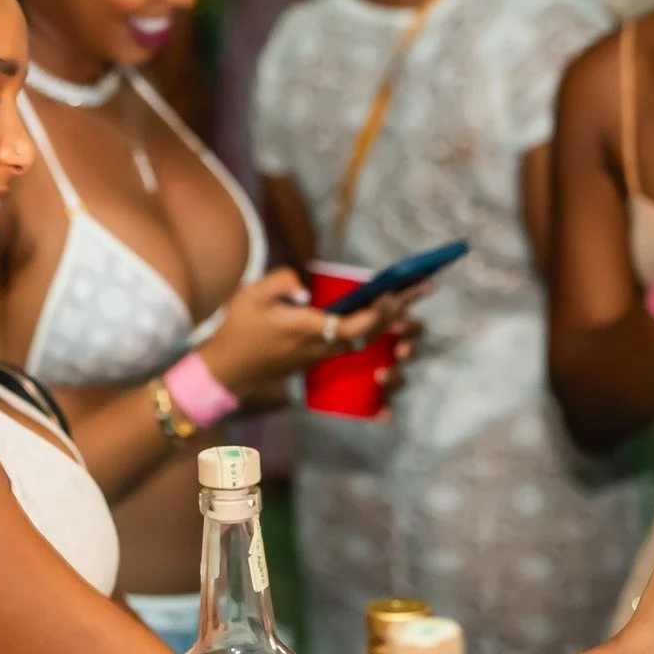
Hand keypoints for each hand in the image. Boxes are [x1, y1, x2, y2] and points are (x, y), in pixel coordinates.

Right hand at [198, 268, 422, 399]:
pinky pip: (356, 349)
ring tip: (414, 303)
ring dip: (394, 326)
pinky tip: (396, 339)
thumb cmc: (238, 331)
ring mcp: (323, 356)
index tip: (394, 292)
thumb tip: (306, 285)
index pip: (354, 326)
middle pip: (372, 332)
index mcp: (309, 331)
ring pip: (368, 342)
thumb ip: (280, 282)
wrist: (228, 370)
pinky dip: (377, 338)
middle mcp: (323, 347)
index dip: (378, 311)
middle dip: (400, 310)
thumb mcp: (250, 296)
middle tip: (425, 286)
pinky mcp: (320, 359)